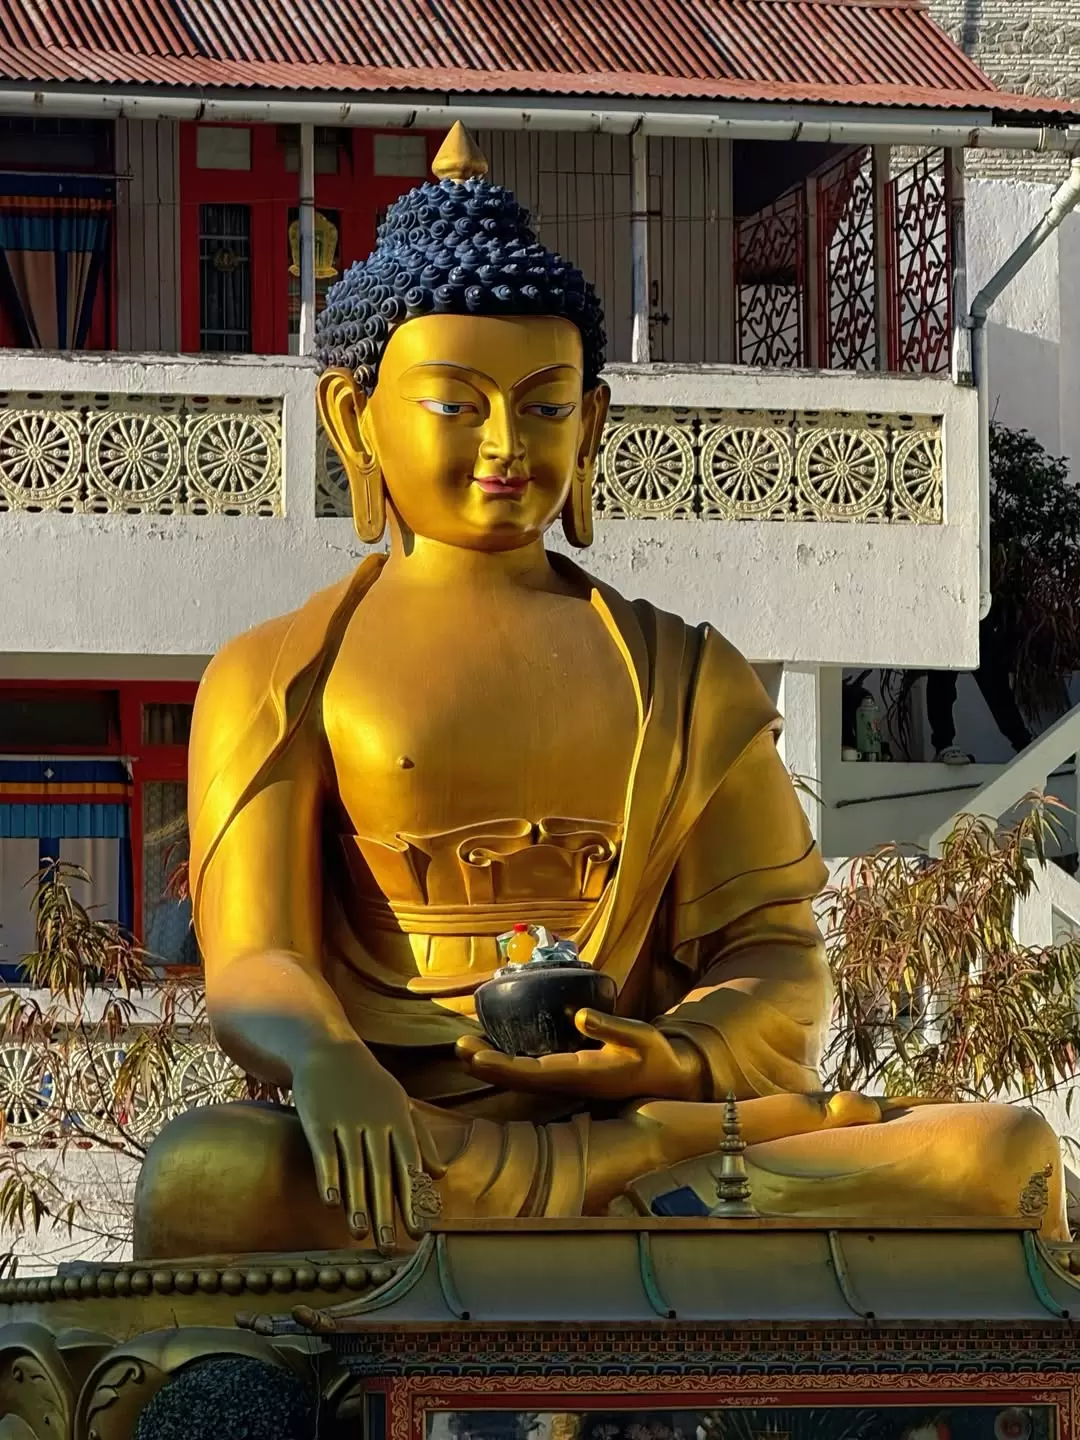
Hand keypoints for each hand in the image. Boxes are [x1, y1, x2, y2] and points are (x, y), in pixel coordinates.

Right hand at [291, 1040, 443, 1252]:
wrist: (330, 1049)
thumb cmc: (370, 1084)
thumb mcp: (401, 1104)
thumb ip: (421, 1139)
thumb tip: (439, 1174)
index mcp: (399, 1120)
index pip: (409, 1164)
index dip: (414, 1198)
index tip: (419, 1231)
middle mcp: (375, 1122)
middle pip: (382, 1172)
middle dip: (386, 1211)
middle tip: (389, 1246)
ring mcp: (346, 1120)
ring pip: (354, 1167)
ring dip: (357, 1202)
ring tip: (360, 1233)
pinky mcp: (318, 1119)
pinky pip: (324, 1152)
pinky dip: (328, 1177)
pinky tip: (331, 1203)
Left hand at [456, 1009, 704, 1102]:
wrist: (665, 1076)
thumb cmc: (653, 1055)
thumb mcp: (640, 1036)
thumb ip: (611, 1026)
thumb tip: (580, 1015)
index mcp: (580, 1075)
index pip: (532, 1073)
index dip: (501, 1066)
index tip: (476, 1056)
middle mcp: (566, 1081)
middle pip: (516, 1078)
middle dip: (486, 1064)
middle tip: (459, 1046)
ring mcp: (564, 1079)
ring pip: (519, 1075)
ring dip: (491, 1063)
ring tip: (465, 1046)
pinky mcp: (566, 1071)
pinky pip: (529, 1068)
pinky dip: (507, 1058)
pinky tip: (492, 1045)